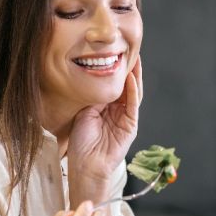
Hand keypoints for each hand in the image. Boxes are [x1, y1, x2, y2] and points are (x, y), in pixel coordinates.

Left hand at [67, 55, 142, 197]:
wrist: (85, 165)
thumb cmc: (81, 143)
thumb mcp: (84, 112)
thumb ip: (92, 97)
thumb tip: (97, 77)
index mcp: (106, 108)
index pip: (113, 84)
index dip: (115, 69)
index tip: (114, 52)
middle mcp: (118, 111)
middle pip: (126, 85)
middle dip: (128, 68)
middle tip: (128, 49)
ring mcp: (125, 118)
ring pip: (133, 92)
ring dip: (134, 76)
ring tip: (134, 59)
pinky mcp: (130, 126)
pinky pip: (133, 105)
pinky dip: (133, 91)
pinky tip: (131, 78)